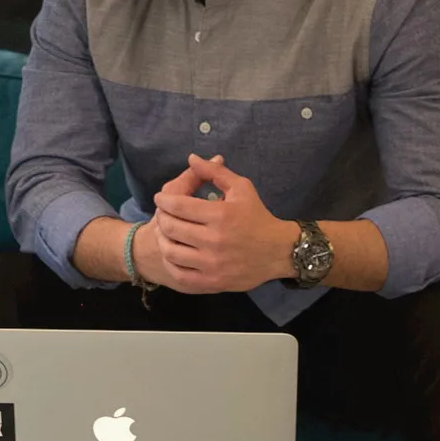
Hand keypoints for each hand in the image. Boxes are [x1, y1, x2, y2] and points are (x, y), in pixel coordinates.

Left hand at [151, 153, 295, 293]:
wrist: (279, 252)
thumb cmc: (257, 217)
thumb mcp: (241, 187)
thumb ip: (215, 171)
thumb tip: (191, 158)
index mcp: (220, 215)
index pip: (178, 205)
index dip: (163, 200)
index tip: (160, 198)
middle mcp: (214, 240)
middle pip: (171, 227)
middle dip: (161, 216)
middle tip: (162, 213)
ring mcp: (212, 264)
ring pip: (171, 251)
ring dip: (162, 239)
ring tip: (165, 232)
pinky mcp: (213, 282)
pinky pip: (180, 274)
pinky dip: (170, 263)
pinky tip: (173, 253)